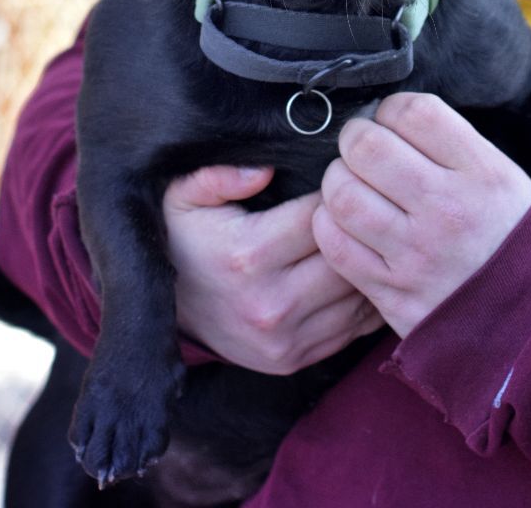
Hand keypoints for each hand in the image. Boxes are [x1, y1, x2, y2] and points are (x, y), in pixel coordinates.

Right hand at [163, 166, 382, 374]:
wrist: (161, 310)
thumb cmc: (183, 240)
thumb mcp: (184, 196)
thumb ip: (219, 175)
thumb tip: (264, 170)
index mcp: (249, 254)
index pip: (319, 216)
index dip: (337, 194)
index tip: (341, 181)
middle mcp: (270, 303)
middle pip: (346, 258)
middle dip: (360, 229)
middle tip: (364, 208)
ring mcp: (283, 339)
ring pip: (356, 295)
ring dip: (368, 265)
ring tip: (369, 239)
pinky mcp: (292, 360)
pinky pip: (352, 328)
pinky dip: (364, 300)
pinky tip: (364, 274)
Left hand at [312, 93, 530, 338]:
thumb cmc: (510, 238)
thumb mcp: (505, 180)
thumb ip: (452, 144)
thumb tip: (390, 115)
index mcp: (483, 174)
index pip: (414, 113)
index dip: (391, 108)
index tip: (391, 120)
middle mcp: (449, 211)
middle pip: (367, 148)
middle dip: (355, 139)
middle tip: (361, 148)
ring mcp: (418, 256)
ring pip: (342, 195)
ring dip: (337, 181)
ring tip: (351, 183)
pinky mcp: (393, 293)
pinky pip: (336, 246)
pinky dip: (329, 225)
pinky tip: (345, 220)